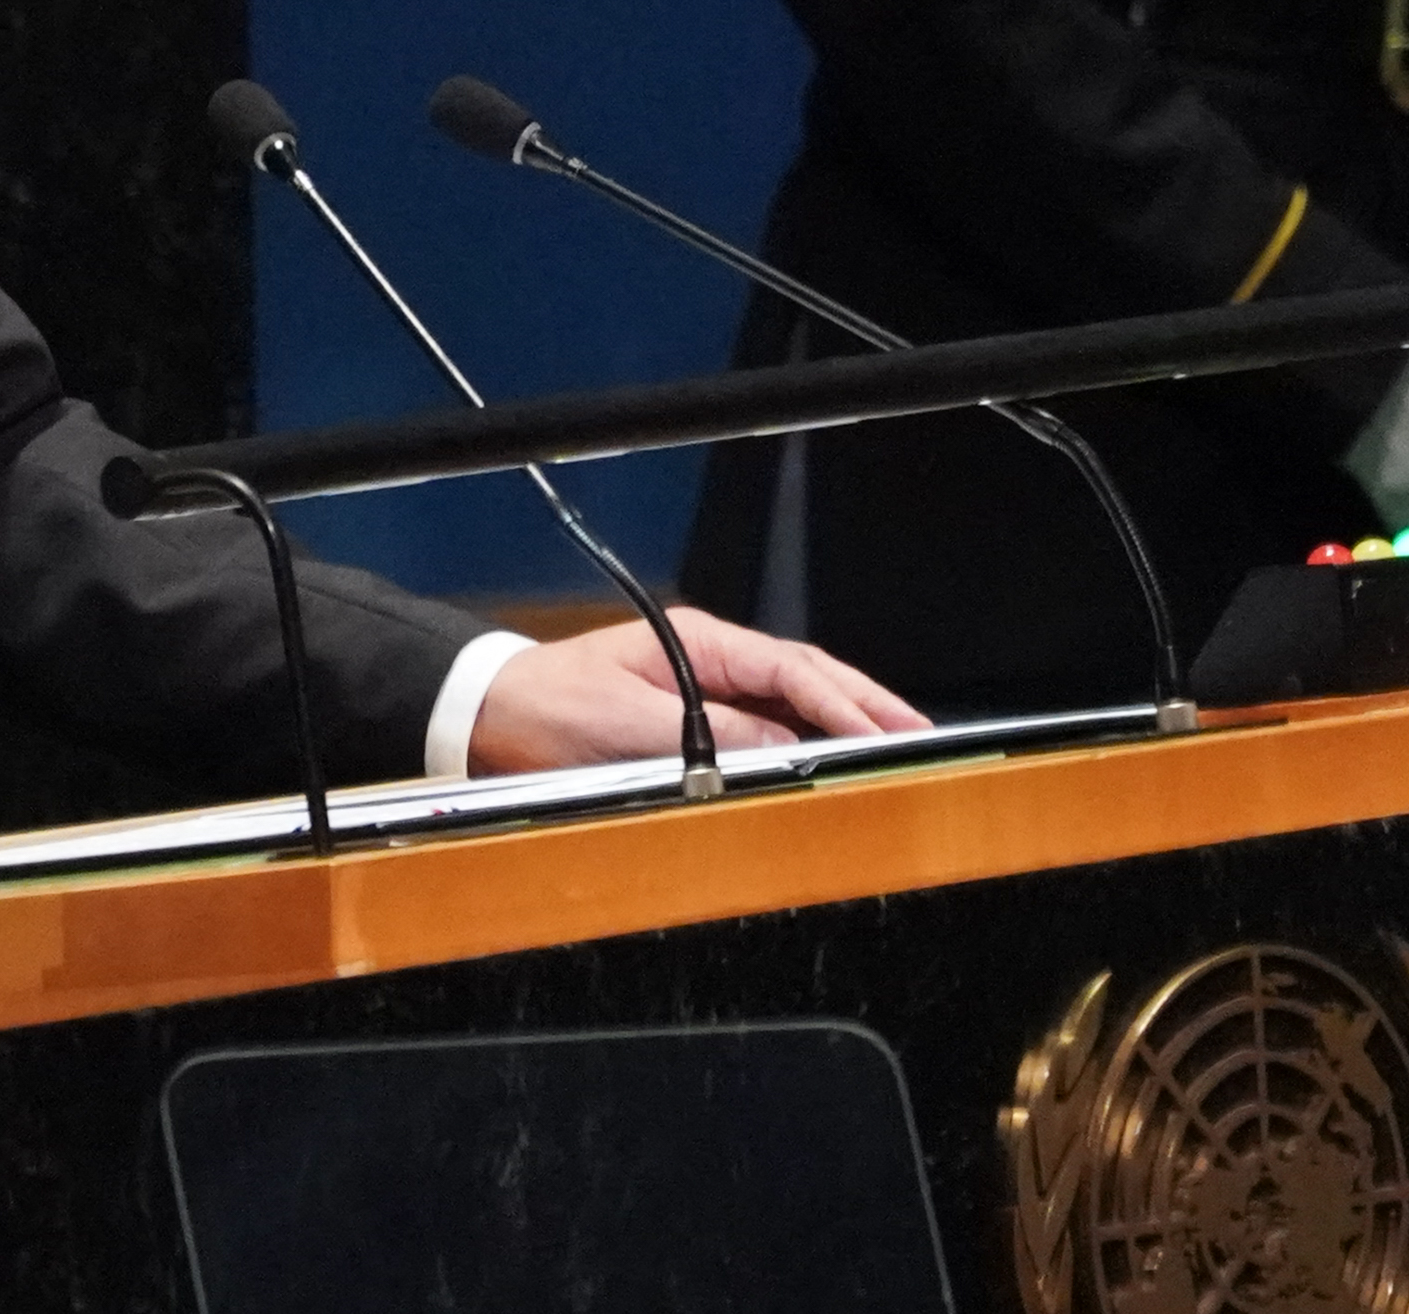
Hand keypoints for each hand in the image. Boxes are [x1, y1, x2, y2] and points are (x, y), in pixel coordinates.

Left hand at [467, 607, 928, 775]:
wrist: (488, 717)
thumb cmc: (546, 709)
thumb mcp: (627, 726)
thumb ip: (706, 735)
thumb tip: (780, 747)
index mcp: (697, 644)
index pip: (791, 669)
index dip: (845, 701)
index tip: (887, 728)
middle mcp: (706, 661)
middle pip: (803, 680)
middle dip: (863, 705)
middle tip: (919, 734)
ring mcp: (701, 689)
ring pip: (788, 705)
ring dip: (837, 726)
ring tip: (891, 749)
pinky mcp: (688, 722)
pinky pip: (759, 731)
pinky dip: (799, 745)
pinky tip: (826, 764)